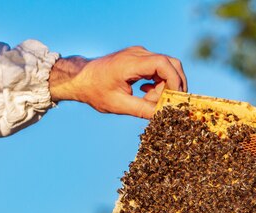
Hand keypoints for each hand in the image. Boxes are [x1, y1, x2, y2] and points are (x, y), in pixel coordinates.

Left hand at [49, 46, 186, 118]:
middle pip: (171, 64)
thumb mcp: (118, 105)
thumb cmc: (95, 91)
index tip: (173, 99)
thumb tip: (163, 116)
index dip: (174, 81)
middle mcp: (138, 54)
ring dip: (164, 87)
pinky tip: (145, 93)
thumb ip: (142, 110)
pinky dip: (158, 83)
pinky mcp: (139, 59)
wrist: (81, 78)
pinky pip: (158, 69)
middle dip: (174, 85)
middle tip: (168, 103)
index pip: (163, 64)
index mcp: (130, 63)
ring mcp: (139, 54)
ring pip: (166, 67)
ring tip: (148, 100)